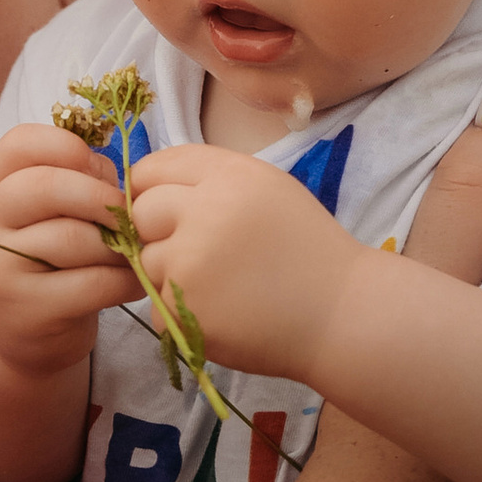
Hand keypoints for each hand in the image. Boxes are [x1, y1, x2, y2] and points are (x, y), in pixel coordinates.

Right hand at [0, 124, 129, 381]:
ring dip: (118, 245)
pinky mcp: (27, 310)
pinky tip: (134, 281)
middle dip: (102, 197)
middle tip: (128, 217)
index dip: (72, 149)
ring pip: (73, 237)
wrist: (18, 338)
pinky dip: (125, 280)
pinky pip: (92, 283)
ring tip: (132, 253)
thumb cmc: (45, 262)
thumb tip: (127, 179)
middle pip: (48, 186)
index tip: (101, 173)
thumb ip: (75, 182)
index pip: (21, 143)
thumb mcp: (45, 215)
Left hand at [126, 140, 356, 373]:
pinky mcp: (185, 310)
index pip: (154, 168)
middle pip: (140, 213)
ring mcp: (190, 264)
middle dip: (157, 231)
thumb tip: (147, 187)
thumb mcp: (268, 188)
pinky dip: (181, 313)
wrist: (341, 314)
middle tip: (196, 251)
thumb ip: (211, 180)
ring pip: (147, 263)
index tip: (163, 208)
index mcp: (229, 175)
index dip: (151, 189)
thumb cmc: (306, 248)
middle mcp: (205, 212)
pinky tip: (223, 313)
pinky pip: (158, 307)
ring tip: (221, 286)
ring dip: (171, 276)